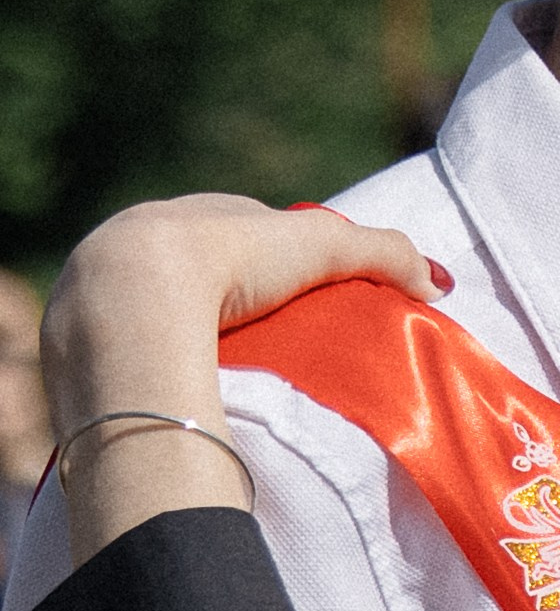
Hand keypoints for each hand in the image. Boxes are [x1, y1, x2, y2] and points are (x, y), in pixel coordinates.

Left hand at [41, 195, 442, 566]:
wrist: (131, 308)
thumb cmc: (228, 265)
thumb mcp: (319, 249)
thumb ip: (384, 256)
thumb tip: (440, 283)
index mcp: (185, 217)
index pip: (238, 231)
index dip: (272, 259)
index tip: (299, 294)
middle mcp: (132, 244)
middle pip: (189, 271)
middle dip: (221, 296)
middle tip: (264, 340)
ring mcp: (93, 293)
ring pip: (146, 312)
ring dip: (173, 336)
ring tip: (214, 377)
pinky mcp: (69, 344)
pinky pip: (114, 356)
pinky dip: (140, 371)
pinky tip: (162, 394)